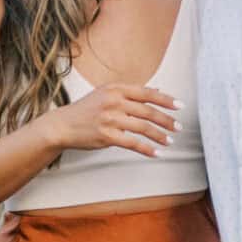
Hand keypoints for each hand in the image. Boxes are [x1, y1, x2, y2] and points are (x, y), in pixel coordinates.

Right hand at [44, 84, 178, 158]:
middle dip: (167, 120)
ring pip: (143, 128)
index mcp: (116, 89)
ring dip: (160, 136)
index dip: (166, 100)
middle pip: (148, 111)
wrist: (62, 125)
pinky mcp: (107, 136)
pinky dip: (147, 149)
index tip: (179, 106)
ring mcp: (110, 119)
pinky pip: (133, 143)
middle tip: (178, 127)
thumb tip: (157, 89)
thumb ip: (131, 92)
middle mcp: (114, 102)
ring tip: (170, 141)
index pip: (147, 93)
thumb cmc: (86, 110)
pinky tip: (156, 153)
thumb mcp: (106, 93)